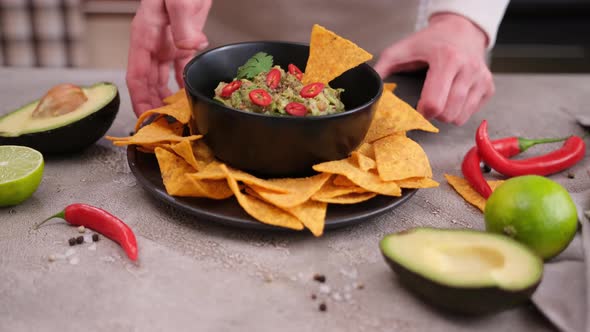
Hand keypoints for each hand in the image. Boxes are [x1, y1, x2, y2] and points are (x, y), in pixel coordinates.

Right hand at [126, 0, 211, 116]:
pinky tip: (189, 96)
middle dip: (153, 107)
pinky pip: (180, 68)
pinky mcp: (182, 39)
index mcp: (145, 35)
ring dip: (167, 98)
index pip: (137, 77)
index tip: (145, 120)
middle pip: (148, 83)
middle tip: (162, 128)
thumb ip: (183, 25)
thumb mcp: (180, 0)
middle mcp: (153, 42)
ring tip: (175, 118)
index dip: (140, 101)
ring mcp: (167, 42)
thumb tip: (188, 49)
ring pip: (162, 78)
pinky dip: (183, 83)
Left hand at [374, 13, 493, 125]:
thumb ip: (383, 68)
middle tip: (429, 102)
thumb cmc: (430, 42)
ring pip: (460, 117)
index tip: (418, 106)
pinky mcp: (488, 87)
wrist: (460, 30)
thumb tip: (369, 88)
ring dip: (446, 114)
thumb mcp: (402, 50)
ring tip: (441, 97)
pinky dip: (459, 110)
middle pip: (447, 114)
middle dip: (434, 114)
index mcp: (446, 59)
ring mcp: (481, 78)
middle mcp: (468, 69)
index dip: (422, 111)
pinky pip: (470, 113)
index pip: (434, 103)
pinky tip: (454, 95)